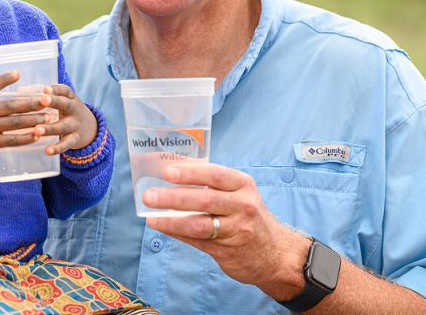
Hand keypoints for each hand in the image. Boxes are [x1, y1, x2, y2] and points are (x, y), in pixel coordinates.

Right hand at [0, 71, 55, 161]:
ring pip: (14, 123)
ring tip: (49, 118)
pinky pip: (11, 140)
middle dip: (31, 103)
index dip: (4, 80)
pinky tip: (37, 135)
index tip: (18, 73)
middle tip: (47, 100)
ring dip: (34, 120)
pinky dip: (25, 138)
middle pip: (10, 106)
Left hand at [32, 84, 97, 154]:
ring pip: (63, 126)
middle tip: (42, 100)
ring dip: (50, 128)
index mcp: (70, 98)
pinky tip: (47, 150)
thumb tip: (20, 91)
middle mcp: (74, 110)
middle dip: (54, 102)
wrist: (90, 127)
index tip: (45, 89)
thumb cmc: (67, 110)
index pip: (65, 90)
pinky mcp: (75, 139)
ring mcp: (75, 125)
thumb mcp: (63, 100)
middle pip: (65, 105)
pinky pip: (66, 144)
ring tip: (37, 130)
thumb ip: (46, 96)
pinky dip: (58, 148)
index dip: (55, 89)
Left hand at [143, 162, 310, 300]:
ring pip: (199, 224)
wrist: (275, 253)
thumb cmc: (249, 216)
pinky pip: (197, 240)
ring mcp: (236, 230)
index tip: (167, 172)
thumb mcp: (240, 194)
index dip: (190, 173)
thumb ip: (212, 184)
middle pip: (205, 200)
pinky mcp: (227, 250)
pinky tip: (163, 227)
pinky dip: (178, 233)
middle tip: (149, 196)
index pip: (215, 175)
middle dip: (174, 197)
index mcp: (243, 185)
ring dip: (171, 220)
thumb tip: (172, 173)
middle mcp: (243, 206)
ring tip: (151, 216)